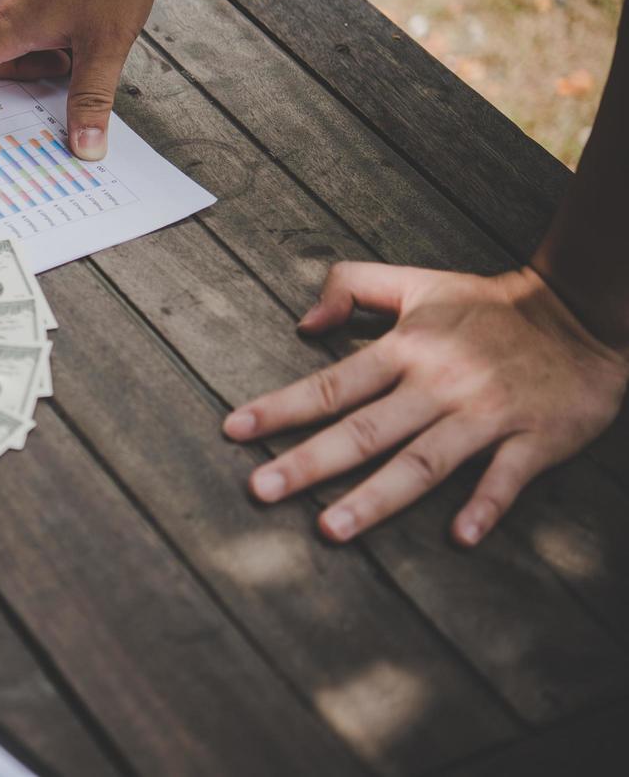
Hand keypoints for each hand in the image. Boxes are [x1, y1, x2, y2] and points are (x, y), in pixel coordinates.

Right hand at [0, 0, 160, 160]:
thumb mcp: (107, 42)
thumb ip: (91, 99)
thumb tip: (85, 151)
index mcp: (4, 24)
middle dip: (24, 73)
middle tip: (72, 59)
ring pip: (6, 38)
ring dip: (38, 49)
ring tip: (83, 32)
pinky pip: (19, 13)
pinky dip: (44, 26)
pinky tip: (81, 12)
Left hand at [225, 262, 628, 545]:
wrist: (583, 313)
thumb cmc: (488, 305)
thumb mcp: (418, 282)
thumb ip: (352, 286)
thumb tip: (303, 322)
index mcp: (407, 348)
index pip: (332, 383)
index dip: (280, 407)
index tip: (234, 430)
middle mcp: (439, 383)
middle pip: (364, 429)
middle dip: (309, 461)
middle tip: (260, 490)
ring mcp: (486, 414)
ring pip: (423, 461)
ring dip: (376, 497)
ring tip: (331, 529)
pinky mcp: (535, 439)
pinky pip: (507, 477)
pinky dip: (486, 504)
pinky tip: (460, 536)